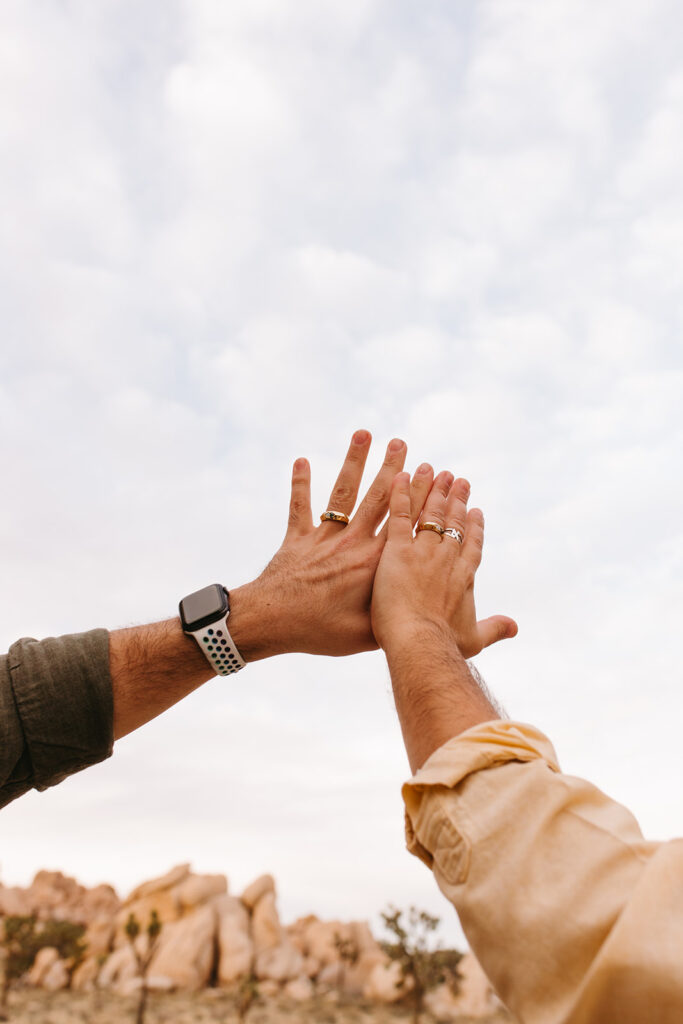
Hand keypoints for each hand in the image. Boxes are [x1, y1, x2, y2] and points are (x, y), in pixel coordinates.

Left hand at [229, 431, 437, 658]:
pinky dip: (299, 483)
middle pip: (377, 498)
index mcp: (374, 561)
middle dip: (392, 468)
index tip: (432, 471)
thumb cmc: (322, 633)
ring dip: (353, 461)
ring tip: (363, 433)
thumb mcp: (368, 633)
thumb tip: (421, 608)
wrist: (272, 622)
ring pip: (342, 492)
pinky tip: (301, 459)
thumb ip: (394, 614)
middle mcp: (351, 542)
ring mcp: (323, 537)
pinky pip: (300, 506)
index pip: (403, 520)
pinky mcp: (297, 539)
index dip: (419, 494)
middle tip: (402, 442)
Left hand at [371, 471, 517, 657]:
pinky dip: (400, 494)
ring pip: (430, 513)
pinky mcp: (398, 551)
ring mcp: (423, 552)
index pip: (472, 544)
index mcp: (465, 576)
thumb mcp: (474, 639)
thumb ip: (495, 629)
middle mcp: (447, 558)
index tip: (476, 509)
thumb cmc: (446, 646)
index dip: (474, 526)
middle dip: (455, 499)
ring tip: (433, 469)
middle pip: (453, 522)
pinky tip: (400, 475)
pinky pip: (399, 516)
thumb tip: (515, 627)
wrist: (421, 644)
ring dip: (432, 489)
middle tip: (457, 479)